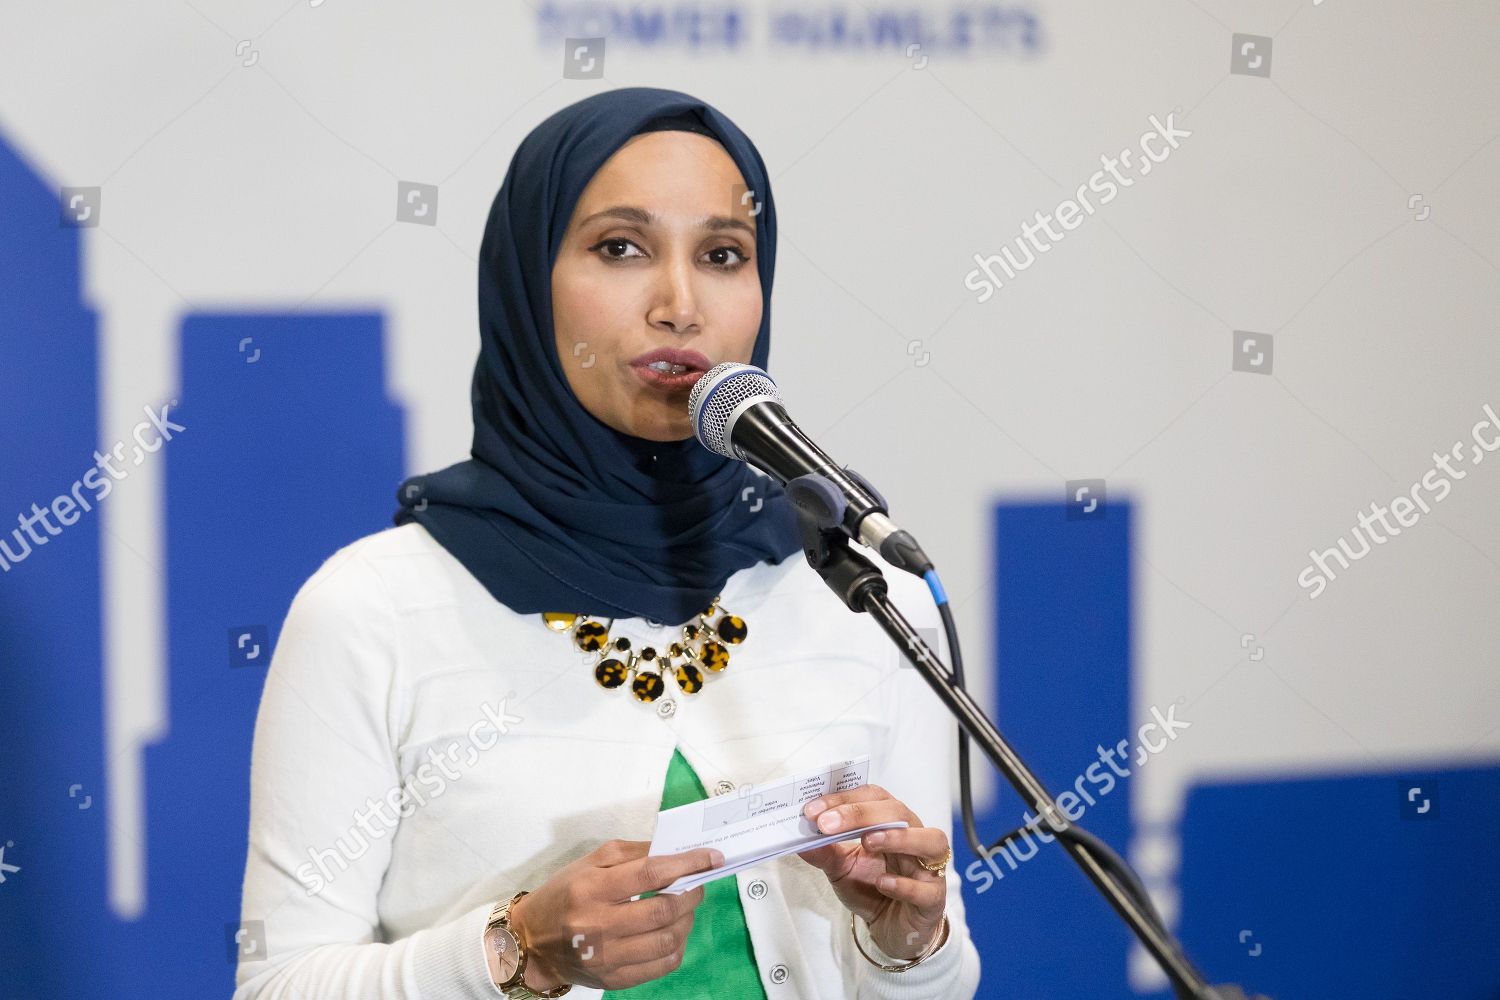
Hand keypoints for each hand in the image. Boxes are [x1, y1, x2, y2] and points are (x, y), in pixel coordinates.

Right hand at [506, 839, 722, 990]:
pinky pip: (661, 966)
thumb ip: (633, 854)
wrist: (532, 941)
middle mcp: (599, 925)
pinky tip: (673, 932)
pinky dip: (676, 946)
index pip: (650, 874)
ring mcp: (607, 957)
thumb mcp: (590, 863)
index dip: (687, 864)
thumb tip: (674, 851)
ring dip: (687, 921)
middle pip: (663, 911)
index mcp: (592, 888)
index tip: (712, 858)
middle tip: (697, 884)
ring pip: (667, 941)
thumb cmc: (565, 894)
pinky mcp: (614, 979)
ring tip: (684, 908)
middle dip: (691, 894)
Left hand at [796, 784, 947, 960]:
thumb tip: (799, 842)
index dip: (844, 799)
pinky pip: (927, 888)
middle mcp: (915, 837)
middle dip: (861, 814)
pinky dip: (905, 884)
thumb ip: (824, 853)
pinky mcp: (934, 898)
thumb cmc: (871, 889)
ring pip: (930, 841)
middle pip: (898, 812)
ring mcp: (929, 868)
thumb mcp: (841, 869)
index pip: (873, 797)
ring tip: (868, 841)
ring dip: (898, 837)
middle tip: (827, 824)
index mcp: (892, 822)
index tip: (813, 811)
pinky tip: (882, 883)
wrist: (890, 929)